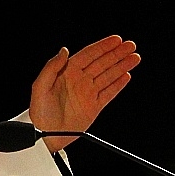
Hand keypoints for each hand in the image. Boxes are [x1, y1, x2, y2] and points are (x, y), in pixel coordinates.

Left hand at [28, 36, 140, 151]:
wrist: (45, 135)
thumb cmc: (39, 112)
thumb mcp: (40, 86)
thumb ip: (52, 67)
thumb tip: (64, 50)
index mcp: (67, 72)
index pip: (89, 55)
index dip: (103, 46)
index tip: (116, 40)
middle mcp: (80, 81)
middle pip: (102, 63)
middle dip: (117, 54)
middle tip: (131, 45)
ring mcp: (88, 93)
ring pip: (108, 76)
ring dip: (122, 66)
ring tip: (134, 58)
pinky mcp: (94, 107)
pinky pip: (109, 93)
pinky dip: (118, 85)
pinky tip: (126, 76)